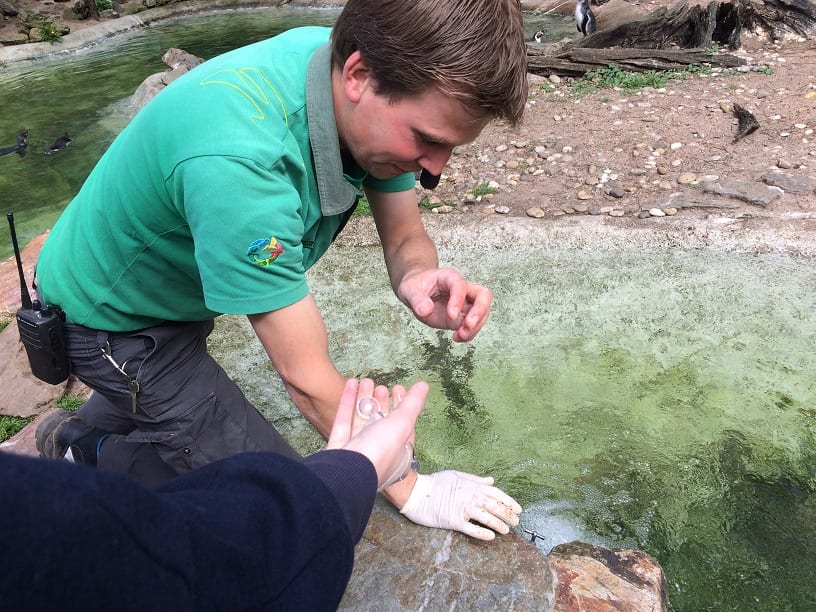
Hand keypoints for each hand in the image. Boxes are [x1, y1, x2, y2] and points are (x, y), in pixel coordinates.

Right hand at [327, 378, 427, 489]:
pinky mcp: (338, 445)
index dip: (403, 406)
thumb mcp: (402, 424)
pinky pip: (344, 419)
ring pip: (361, 420)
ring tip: (367, 381)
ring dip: (365, 399)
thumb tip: (424, 385)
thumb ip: (412, 404)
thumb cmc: (378, 452)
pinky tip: (351, 383)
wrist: (345, 473)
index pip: (403, 425)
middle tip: (381, 386)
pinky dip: (348, 400)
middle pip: (381, 422)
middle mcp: (378, 452)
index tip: (398, 388)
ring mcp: (356, 450)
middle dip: (382, 402)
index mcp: (398, 453)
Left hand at [397, 268, 491, 341]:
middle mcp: (462, 289)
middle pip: (483, 295)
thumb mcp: (409, 289)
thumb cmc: (416, 286)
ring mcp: (465, 304)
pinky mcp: (463, 317)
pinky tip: (457, 338)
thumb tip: (426, 310)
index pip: (460, 285)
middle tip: (468, 325)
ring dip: (475, 326)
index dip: (458, 300)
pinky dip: (469, 334)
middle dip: (479, 311)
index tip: (451, 315)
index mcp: (449, 278)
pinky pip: (473, 325)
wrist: (416, 292)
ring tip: (461, 335)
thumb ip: (416, 299)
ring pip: (483, 311)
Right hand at [399, 470, 521, 540]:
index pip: (496, 493)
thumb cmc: (435, 482)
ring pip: (486, 518)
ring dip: (499, 524)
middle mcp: (469, 496)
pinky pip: (471, 529)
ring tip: (506, 530)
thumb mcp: (456, 475)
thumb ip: (475, 479)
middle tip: (516, 522)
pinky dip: (482, 533)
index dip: (509, 501)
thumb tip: (491, 481)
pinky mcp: (453, 521)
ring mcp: (462, 509)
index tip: (518, 509)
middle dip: (508, 514)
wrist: (416, 492)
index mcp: (471, 485)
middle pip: (494, 506)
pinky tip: (490, 537)